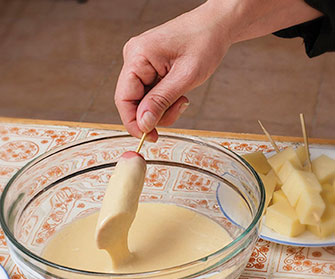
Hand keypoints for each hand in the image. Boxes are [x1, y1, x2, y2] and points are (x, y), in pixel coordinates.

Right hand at [114, 0, 231, 140]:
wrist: (217, 26)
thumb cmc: (204, 42)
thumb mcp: (185, 77)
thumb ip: (161, 101)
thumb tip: (143, 124)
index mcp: (137, 56)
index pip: (123, 99)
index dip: (134, 123)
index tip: (150, 137)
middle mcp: (134, 58)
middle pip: (133, 102)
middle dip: (155, 114)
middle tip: (179, 109)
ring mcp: (141, 63)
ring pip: (143, 102)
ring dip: (164, 108)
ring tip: (183, 98)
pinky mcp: (149, 68)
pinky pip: (151, 95)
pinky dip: (166, 101)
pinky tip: (180, 93)